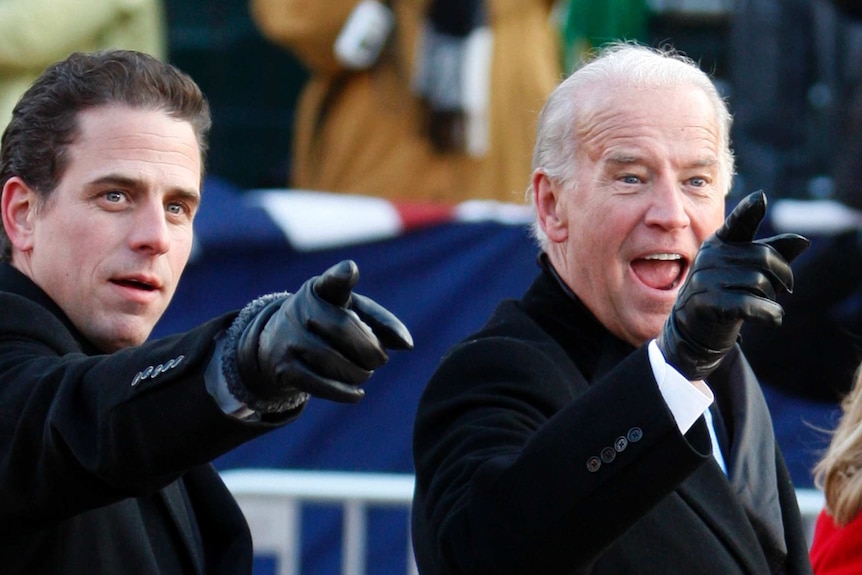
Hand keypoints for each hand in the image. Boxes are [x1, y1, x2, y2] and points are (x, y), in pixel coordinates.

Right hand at [237, 260, 412, 406]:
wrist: (278, 345)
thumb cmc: (327, 322)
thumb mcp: (351, 312)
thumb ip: (380, 322)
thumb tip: (407, 344)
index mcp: (320, 289)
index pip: (331, 280)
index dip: (341, 276)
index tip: (350, 270)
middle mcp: (299, 309)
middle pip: (341, 328)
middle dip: (369, 349)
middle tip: (380, 360)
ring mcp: (287, 339)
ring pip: (330, 360)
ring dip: (358, 372)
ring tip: (365, 373)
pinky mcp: (283, 368)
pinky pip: (317, 384)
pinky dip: (343, 392)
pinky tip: (357, 393)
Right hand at [657, 192, 808, 380]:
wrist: (693, 331)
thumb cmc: (725, 295)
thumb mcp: (746, 272)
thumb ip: (773, 254)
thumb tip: (803, 240)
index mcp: (719, 243)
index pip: (737, 223)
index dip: (749, 210)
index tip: (760, 199)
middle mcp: (710, 256)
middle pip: (764, 258)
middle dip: (781, 277)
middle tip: (780, 291)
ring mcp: (705, 279)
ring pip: (760, 282)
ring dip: (772, 299)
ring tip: (764, 306)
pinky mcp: (708, 302)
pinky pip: (751, 303)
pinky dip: (770, 314)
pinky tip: (774, 319)